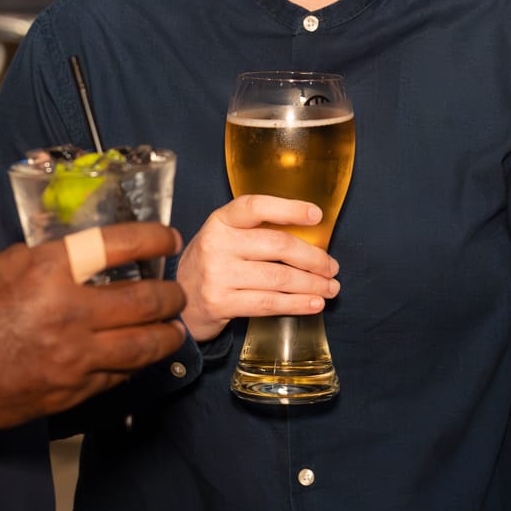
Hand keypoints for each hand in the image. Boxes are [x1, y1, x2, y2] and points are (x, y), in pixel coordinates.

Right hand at [0, 223, 185, 428]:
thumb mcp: (0, 265)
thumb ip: (48, 261)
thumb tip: (83, 260)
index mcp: (49, 271)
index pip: (120, 245)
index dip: (153, 239)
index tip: (168, 238)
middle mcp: (68, 314)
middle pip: (145, 302)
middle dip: (170, 296)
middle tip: (176, 291)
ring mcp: (71, 360)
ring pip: (141, 348)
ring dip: (165, 336)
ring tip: (172, 328)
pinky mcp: (66, 395)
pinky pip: (114, 378)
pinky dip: (131, 365)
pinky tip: (135, 358)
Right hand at [175, 196, 341, 342]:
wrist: (178, 302)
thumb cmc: (212, 264)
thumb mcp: (224, 237)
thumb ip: (255, 231)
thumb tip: (311, 237)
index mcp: (220, 221)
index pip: (255, 206)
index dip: (289, 208)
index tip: (316, 216)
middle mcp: (217, 244)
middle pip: (277, 245)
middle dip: (313, 258)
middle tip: (332, 267)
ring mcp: (218, 275)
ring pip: (278, 277)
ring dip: (312, 284)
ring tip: (330, 288)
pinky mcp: (221, 303)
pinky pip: (269, 303)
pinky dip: (297, 304)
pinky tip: (314, 304)